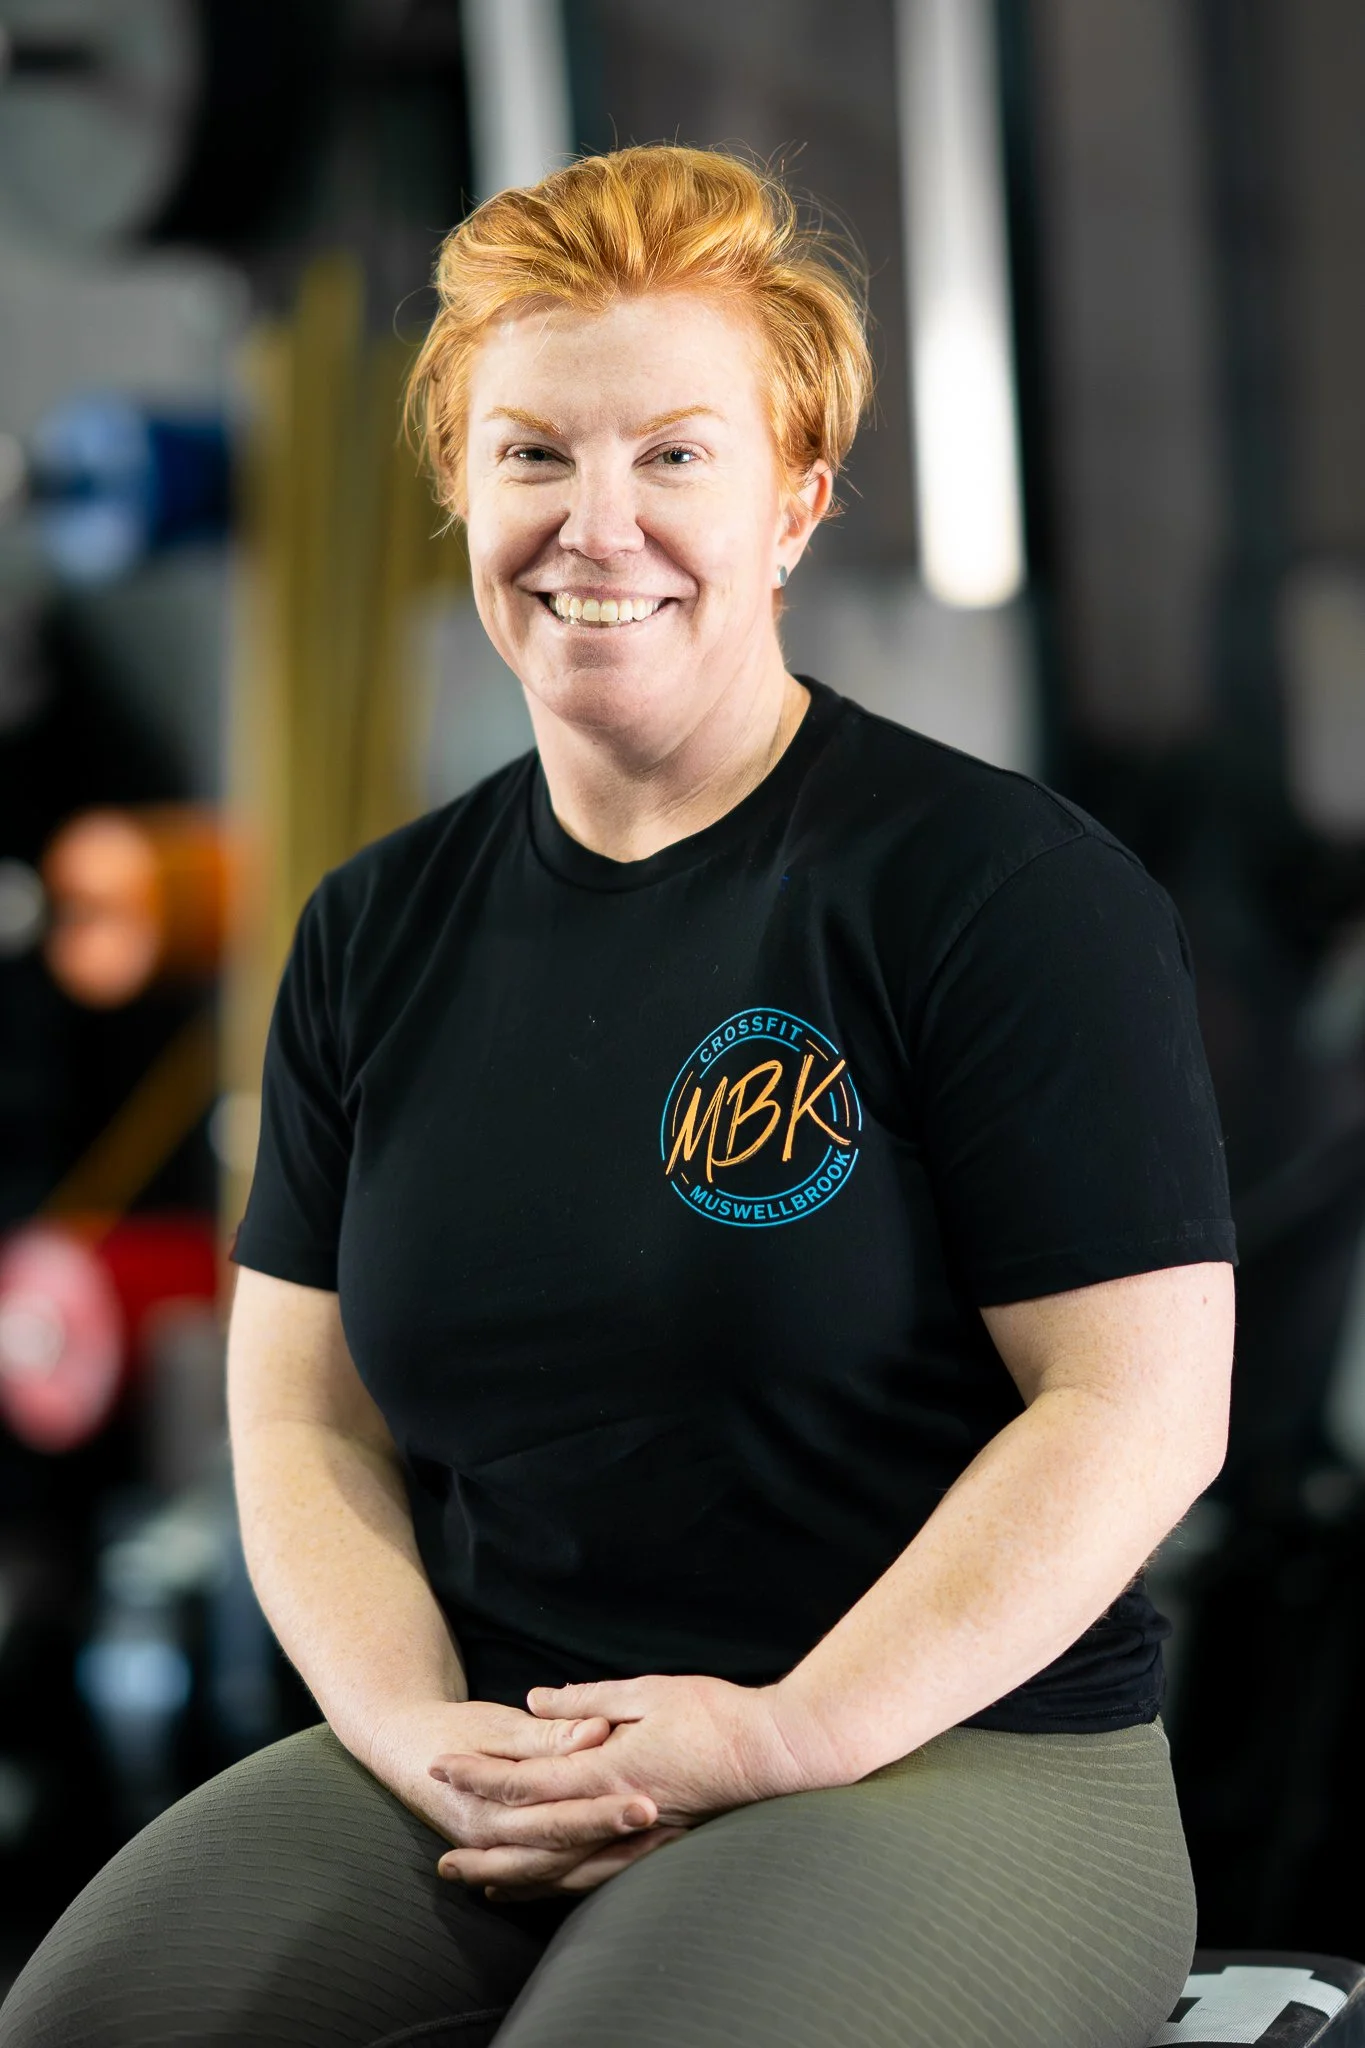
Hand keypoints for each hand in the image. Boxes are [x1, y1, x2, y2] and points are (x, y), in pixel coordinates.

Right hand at [364, 1696, 661, 1885]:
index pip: (556, 1817)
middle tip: (666, 1825)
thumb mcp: (493, 1723)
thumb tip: (595, 1731)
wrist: (406, 1748)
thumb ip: (545, 1735)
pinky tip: (630, 1860)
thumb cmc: (452, 1729)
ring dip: (612, 1861)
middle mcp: (494, 1843)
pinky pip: (554, 1876)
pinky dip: (591, 1871)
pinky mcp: (510, 1856)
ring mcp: (500, 1856)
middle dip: (617, 1840)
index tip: (649, 1801)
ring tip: (664, 1844)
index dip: (603, 1812)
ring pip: (562, 1873)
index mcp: (488, 1809)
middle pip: (566, 1850)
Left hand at [431, 1672, 808, 1900]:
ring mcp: (638, 1840)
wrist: (777, 1752)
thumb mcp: (647, 1691)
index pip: (528, 1780)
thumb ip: (587, 1702)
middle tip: (441, 1861)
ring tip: (479, 1883)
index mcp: (608, 1769)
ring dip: (517, 1878)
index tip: (443, 1766)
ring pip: (564, 1871)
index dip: (482, 1775)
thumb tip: (536, 1701)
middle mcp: (616, 1814)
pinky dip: (562, 1885)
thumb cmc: (715, 1713)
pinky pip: (597, 1878)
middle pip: (535, 1842)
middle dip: (485, 1848)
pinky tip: (546, 1887)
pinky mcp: (658, 1850)